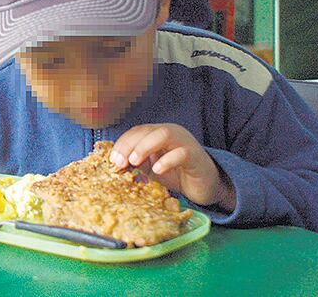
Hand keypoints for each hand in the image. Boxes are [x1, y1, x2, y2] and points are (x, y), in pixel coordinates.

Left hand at [110, 124, 235, 211]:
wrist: (205, 186)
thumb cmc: (177, 174)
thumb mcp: (151, 168)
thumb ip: (137, 163)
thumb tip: (116, 162)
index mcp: (158, 133)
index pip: (136, 131)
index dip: (122, 143)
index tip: (112, 160)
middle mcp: (171, 133)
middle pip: (146, 131)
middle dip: (129, 145)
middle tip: (119, 162)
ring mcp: (184, 142)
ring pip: (163, 135)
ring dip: (145, 147)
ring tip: (134, 162)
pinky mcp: (196, 156)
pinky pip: (181, 153)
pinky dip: (167, 160)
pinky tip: (157, 170)